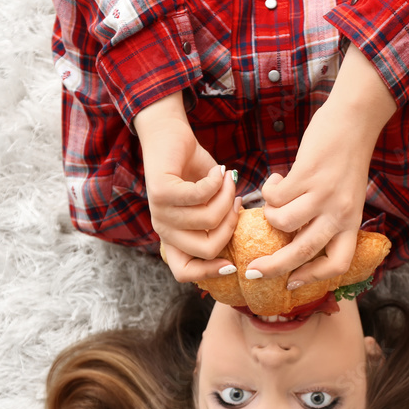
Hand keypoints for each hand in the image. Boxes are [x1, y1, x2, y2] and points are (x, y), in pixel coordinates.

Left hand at [135, 91, 240, 282]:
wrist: (169, 136)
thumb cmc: (196, 170)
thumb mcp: (212, 201)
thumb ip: (224, 220)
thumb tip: (248, 234)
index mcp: (174, 237)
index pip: (184, 272)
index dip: (210, 272)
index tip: (235, 262)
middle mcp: (164, 229)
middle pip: (206, 250)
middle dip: (231, 226)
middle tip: (237, 202)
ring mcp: (160, 212)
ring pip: (208, 220)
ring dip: (227, 197)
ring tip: (229, 180)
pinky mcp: (161, 192)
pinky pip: (201, 196)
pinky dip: (218, 182)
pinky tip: (220, 171)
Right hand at [245, 46, 396, 288]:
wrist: (354, 120)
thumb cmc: (346, 159)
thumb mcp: (346, 196)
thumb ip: (327, 218)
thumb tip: (293, 239)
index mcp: (352, 222)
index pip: (338, 264)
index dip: (313, 278)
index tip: (292, 284)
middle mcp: (340, 213)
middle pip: (303, 252)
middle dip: (274, 266)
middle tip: (253, 270)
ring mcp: (324, 194)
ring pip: (282, 222)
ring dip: (269, 214)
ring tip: (274, 200)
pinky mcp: (307, 175)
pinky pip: (276, 195)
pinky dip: (270, 189)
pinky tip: (277, 178)